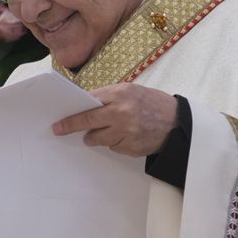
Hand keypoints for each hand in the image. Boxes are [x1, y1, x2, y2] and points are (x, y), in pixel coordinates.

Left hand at [51, 83, 177, 156]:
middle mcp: (122, 112)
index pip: (89, 104)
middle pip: (89, 122)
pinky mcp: (131, 147)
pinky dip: (115, 142)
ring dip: (97, 136)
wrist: (178, 122)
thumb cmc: (152, 103)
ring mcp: (127, 131)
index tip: (59, 121)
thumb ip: (109, 97)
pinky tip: (127, 135)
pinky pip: (113, 147)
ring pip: (99, 138)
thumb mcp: (131, 91)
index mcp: (121, 94)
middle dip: (72, 127)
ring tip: (108, 129)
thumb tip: (84, 105)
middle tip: (60, 130)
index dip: (73, 114)